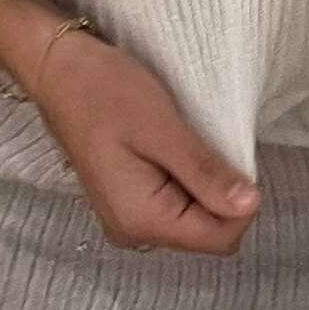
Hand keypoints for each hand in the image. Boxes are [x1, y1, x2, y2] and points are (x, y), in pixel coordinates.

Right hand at [11, 20, 259, 255]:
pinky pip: (175, 205)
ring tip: (182, 142)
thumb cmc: (105, 92)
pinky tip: (171, 148)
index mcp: (142, 220)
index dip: (240, 201)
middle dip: (220, 192)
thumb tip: (250, 205)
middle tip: (201, 143)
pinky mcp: (127, 202)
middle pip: (208, 232)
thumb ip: (205, 172)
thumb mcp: (163, 128)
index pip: (221, 238)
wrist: (58, 71)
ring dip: (202, 183)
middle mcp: (133, 232)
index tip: (227, 155)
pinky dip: (185, 180)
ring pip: (194, 219)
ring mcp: (127, 219)